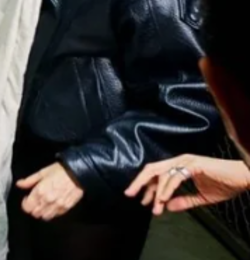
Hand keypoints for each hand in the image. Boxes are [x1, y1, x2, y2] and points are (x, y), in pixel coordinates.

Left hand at [17, 162, 84, 220]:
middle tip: (34, 202)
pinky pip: (56, 215)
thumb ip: (29, 181)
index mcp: (39, 192)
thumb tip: (19, 184)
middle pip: (35, 214)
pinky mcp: (66, 208)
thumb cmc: (60, 171)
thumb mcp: (42, 173)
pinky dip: (52, 212)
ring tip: (43, 204)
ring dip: (42, 212)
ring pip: (45, 217)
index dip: (25, 204)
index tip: (26, 199)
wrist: (78, 173)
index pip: (27, 207)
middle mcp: (47, 201)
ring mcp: (57, 206)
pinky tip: (52, 205)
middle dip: (32, 209)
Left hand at [126, 155, 249, 214]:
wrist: (243, 178)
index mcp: (180, 166)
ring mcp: (186, 161)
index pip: (157, 174)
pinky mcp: (194, 165)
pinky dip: (167, 188)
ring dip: (155, 192)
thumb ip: (184, 201)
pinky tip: (163, 199)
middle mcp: (180, 160)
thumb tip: (167, 207)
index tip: (142, 201)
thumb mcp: (201, 197)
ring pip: (162, 174)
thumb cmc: (226, 184)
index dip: (146, 187)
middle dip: (139, 182)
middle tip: (129, 195)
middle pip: (152, 169)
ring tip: (152, 207)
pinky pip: (175, 177)